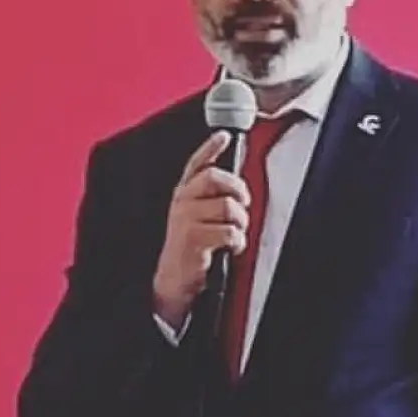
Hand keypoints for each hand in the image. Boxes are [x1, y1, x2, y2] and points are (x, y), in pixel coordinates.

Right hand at [152, 131, 251, 328]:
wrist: (174, 280)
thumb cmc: (191, 247)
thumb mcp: (195, 217)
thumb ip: (210, 198)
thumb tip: (236, 186)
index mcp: (183, 194)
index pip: (196, 164)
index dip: (210, 147)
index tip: (224, 136)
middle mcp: (182, 202)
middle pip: (216, 178)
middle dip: (237, 189)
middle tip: (242, 204)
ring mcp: (186, 219)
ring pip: (228, 207)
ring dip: (240, 223)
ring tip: (235, 234)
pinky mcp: (193, 238)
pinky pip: (229, 231)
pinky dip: (237, 242)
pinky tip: (231, 247)